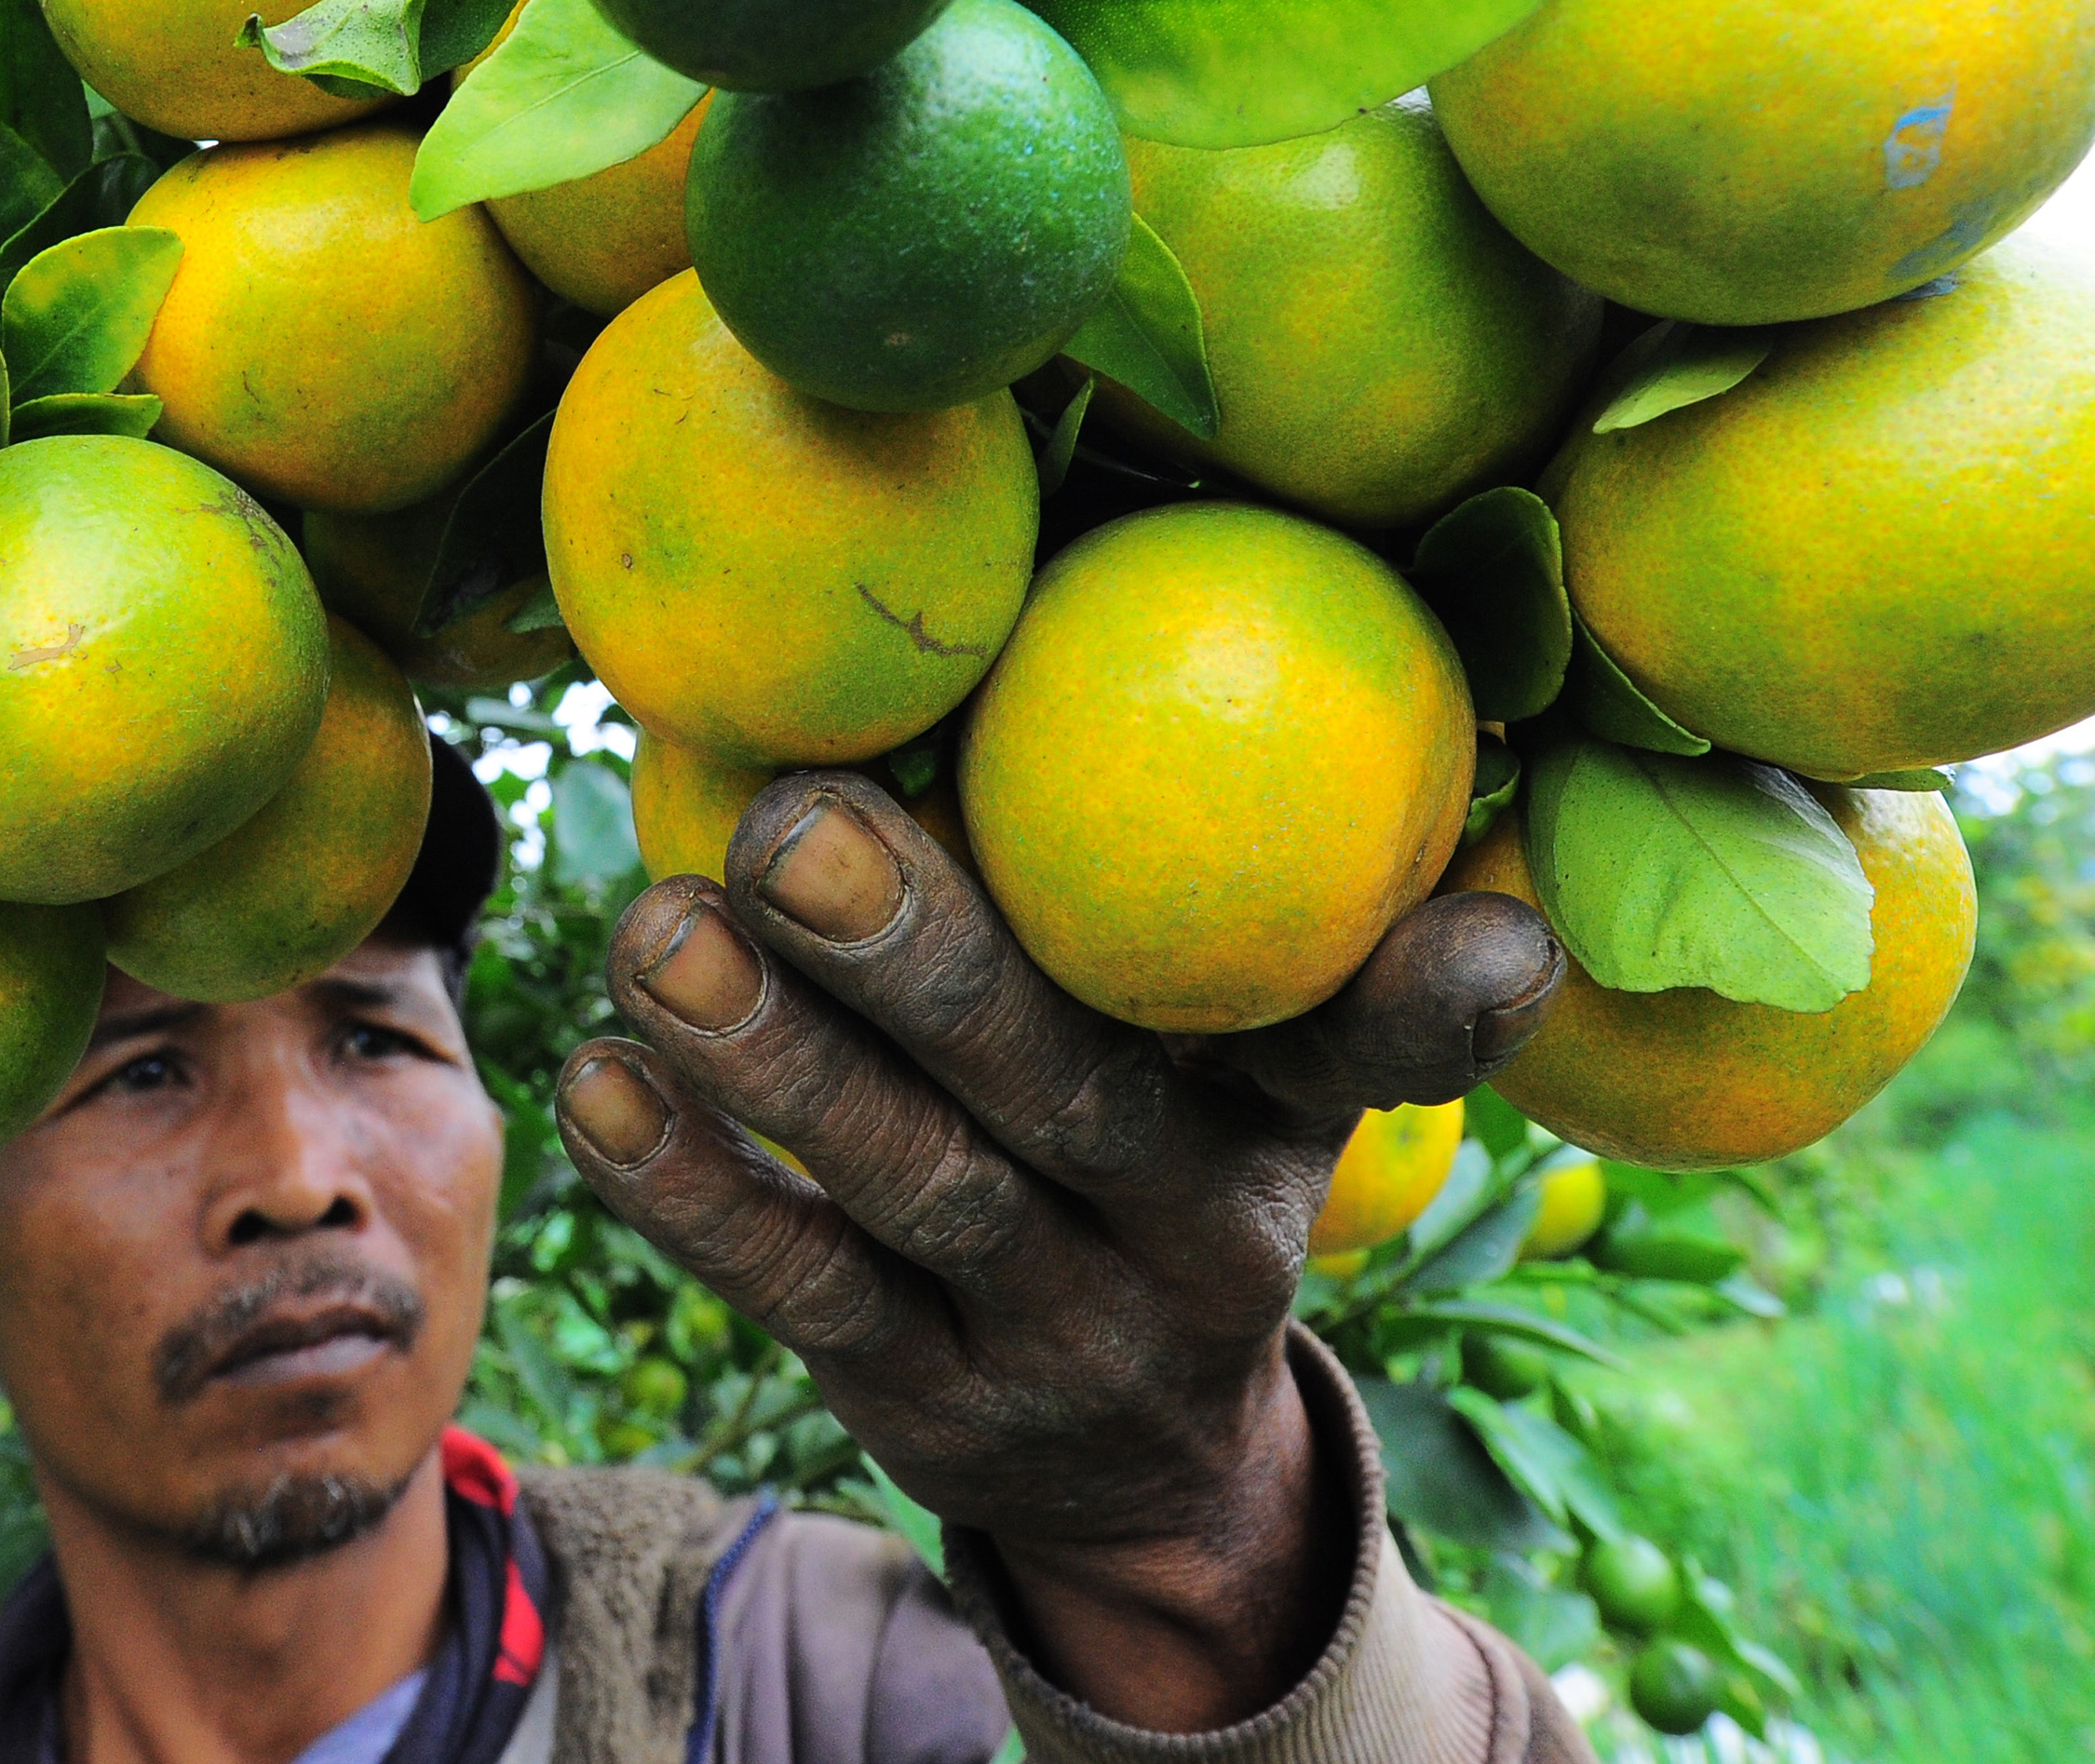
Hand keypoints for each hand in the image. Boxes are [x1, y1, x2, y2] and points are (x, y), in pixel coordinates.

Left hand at [552, 771, 1561, 1733]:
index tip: (1495, 937)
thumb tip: (1017, 613)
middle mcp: (1200, 1234)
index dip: (1440, 1002)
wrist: (1141, 1478)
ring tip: (654, 934)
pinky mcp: (931, 1415)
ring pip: (916, 1190)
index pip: (1376, 1051)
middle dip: (925, 957)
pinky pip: (802, 1294)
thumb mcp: (1221, 1053)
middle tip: (791, 826)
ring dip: (771, 1059)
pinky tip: (599, 1084)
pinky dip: (693, 1189)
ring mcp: (1065, 1340)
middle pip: (1068, 1091)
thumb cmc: (1148, 1153)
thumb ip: (1174, 891)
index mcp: (1286, 1113)